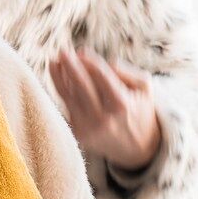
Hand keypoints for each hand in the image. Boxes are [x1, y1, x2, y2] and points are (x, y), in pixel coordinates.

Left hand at [48, 49, 161, 172]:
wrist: (138, 148)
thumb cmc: (139, 109)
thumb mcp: (144, 87)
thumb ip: (125, 70)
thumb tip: (96, 60)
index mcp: (122, 104)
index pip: (101, 76)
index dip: (89, 62)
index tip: (81, 50)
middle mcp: (104, 117)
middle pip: (81, 86)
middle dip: (70, 66)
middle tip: (62, 51)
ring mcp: (89, 127)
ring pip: (69, 97)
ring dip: (59, 77)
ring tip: (54, 62)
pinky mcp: (79, 133)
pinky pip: (67, 106)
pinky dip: (62, 90)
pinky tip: (58, 76)